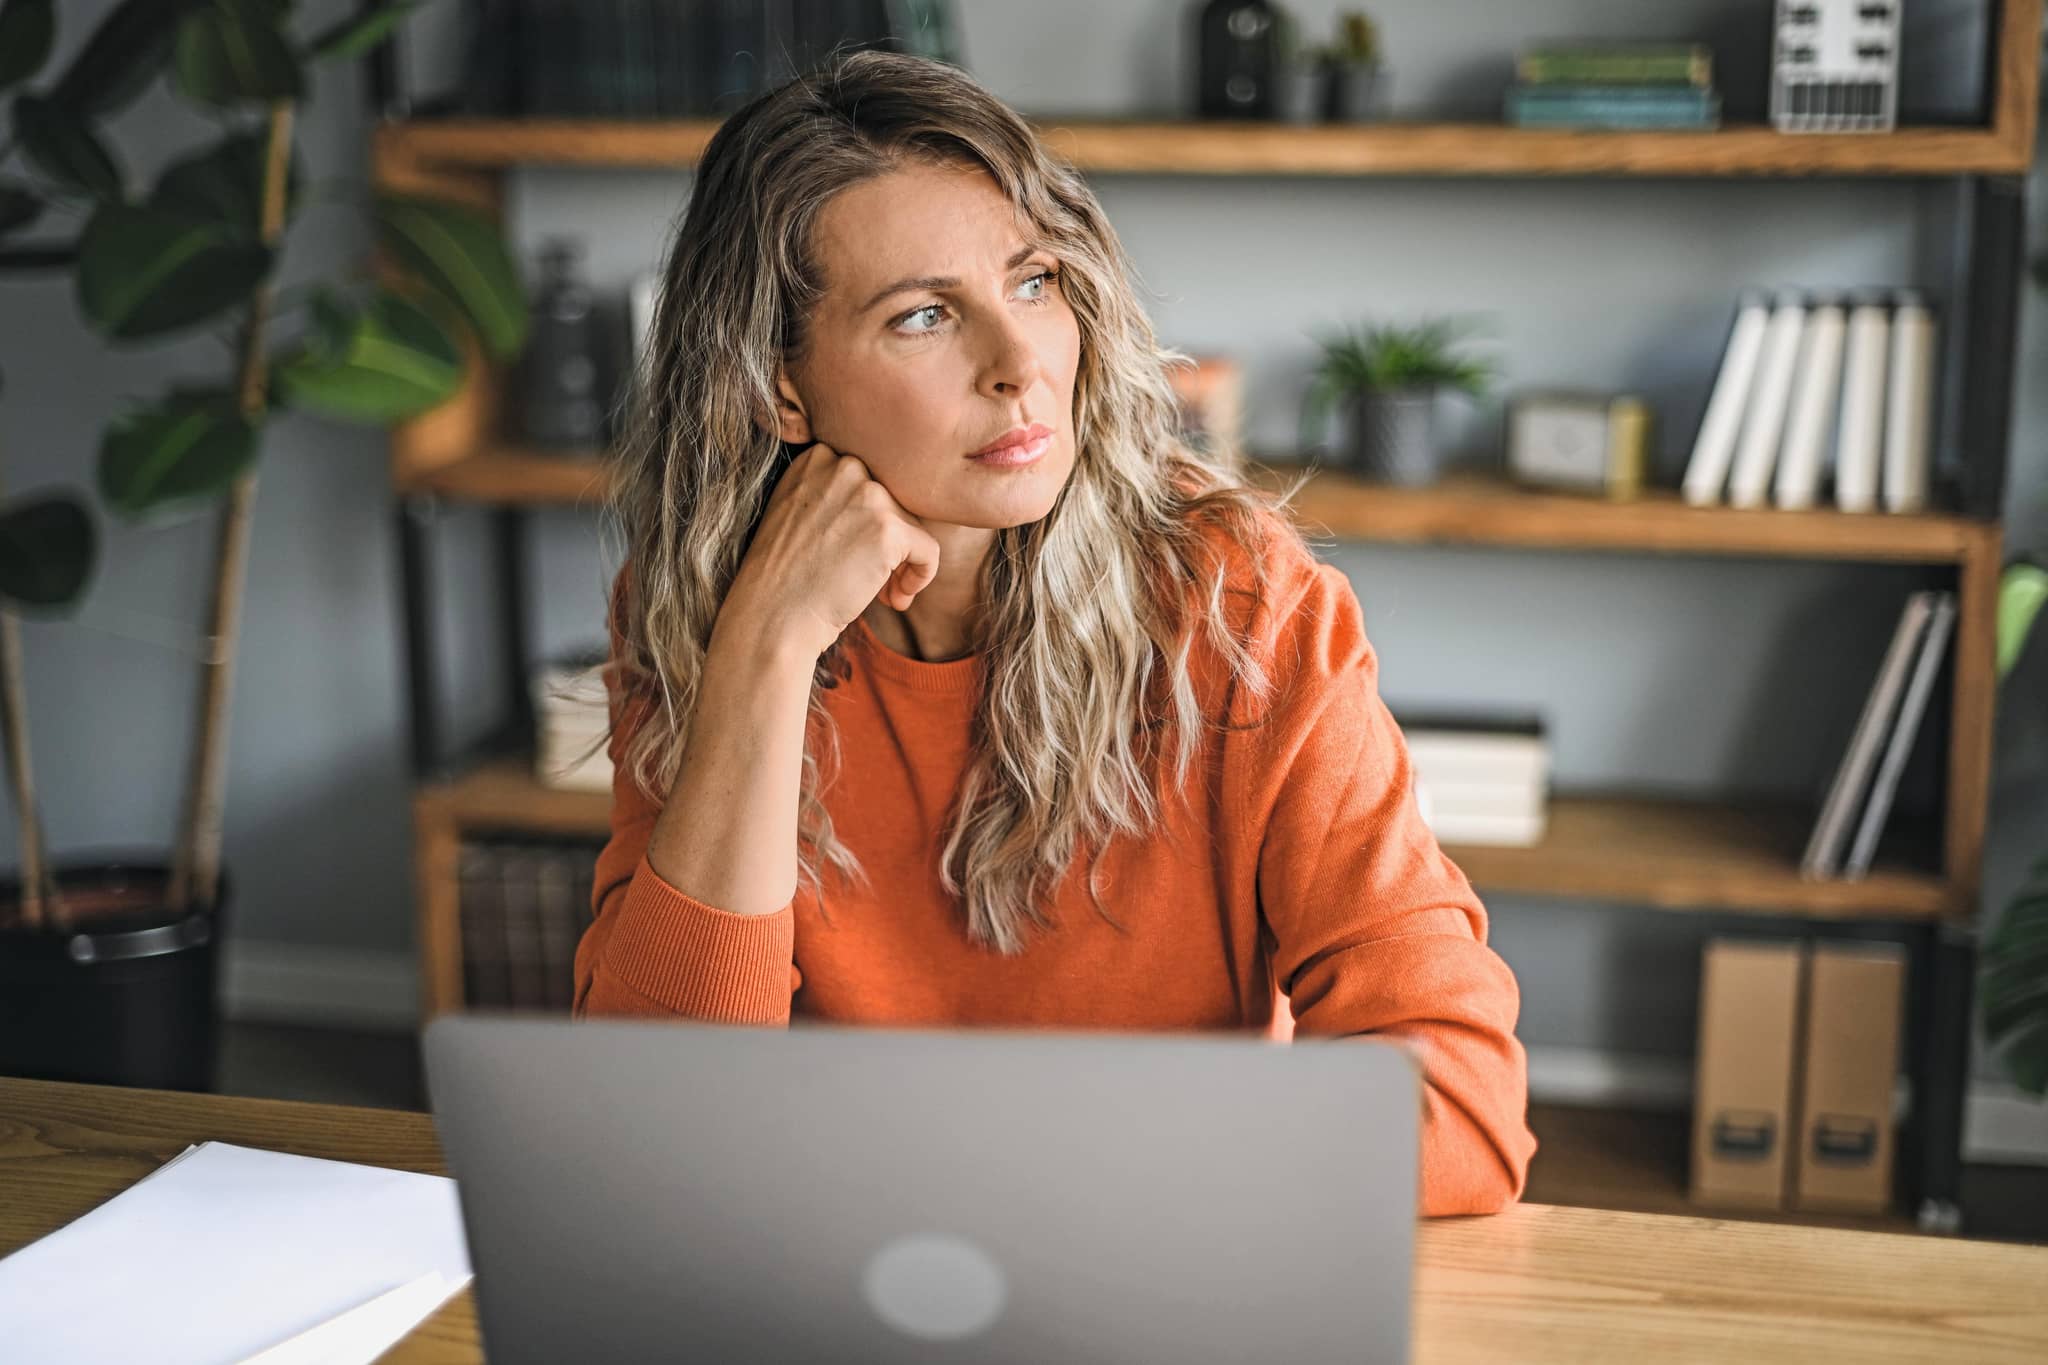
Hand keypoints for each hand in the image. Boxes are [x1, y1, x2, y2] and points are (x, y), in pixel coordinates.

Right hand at [715, 442, 942, 660]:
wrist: (771, 617)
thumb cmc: (784, 577)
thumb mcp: (798, 513)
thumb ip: (837, 495)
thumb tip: (891, 506)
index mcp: (818, 458)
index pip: (871, 482)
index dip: (869, 521)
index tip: (854, 553)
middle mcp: (843, 466)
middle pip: (894, 502)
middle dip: (889, 542)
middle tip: (873, 580)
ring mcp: (867, 494)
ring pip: (913, 525)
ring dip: (903, 563)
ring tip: (883, 595)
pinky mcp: (888, 529)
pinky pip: (929, 550)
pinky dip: (921, 576)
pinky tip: (896, 599)